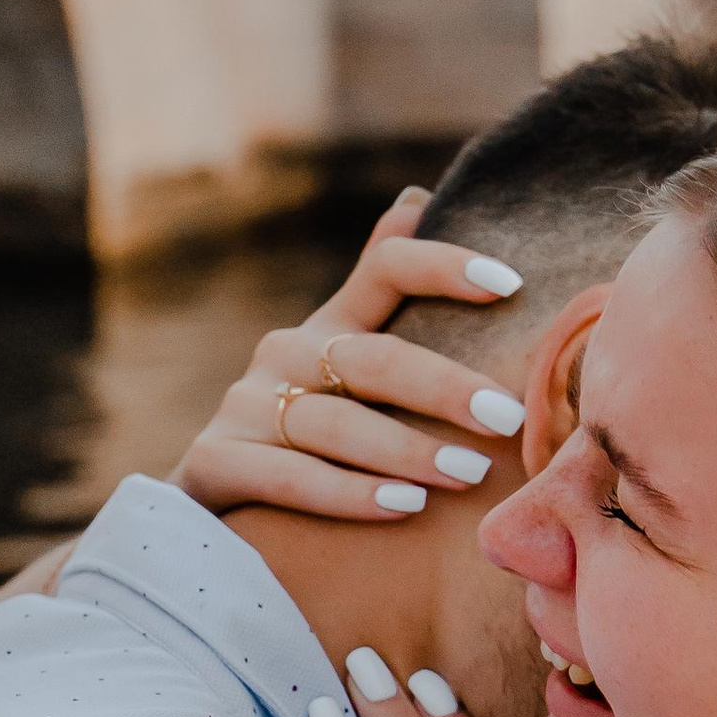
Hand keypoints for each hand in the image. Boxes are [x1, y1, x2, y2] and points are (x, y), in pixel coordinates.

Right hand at [173, 189, 530, 524]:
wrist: (204, 520)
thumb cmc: (305, 446)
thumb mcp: (344, 373)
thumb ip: (381, 298)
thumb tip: (418, 195)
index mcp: (327, 328)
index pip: (386, 268)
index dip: (444, 266)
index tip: (512, 286)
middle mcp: (284, 355)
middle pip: (372, 358)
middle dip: (445, 387)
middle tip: (507, 419)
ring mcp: (245, 406)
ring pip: (334, 422)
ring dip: (406, 449)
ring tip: (468, 473)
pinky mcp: (213, 461)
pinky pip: (289, 475)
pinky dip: (348, 492)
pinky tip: (402, 507)